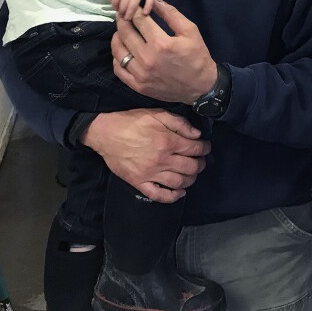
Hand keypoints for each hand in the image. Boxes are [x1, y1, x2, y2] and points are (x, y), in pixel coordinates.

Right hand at [81, 108, 209, 202]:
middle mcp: (162, 160)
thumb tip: (197, 135)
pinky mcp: (139, 183)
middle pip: (191, 167)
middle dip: (201, 163)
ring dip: (191, 179)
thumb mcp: (157, 114)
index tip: (206, 147)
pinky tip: (180, 192)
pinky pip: (159, 195)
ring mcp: (150, 174)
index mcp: (167, 141)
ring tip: (192, 173)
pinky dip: (173, 197)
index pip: (195, 149)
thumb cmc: (132, 121)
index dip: (205, 148)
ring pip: (179, 182)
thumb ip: (179, 123)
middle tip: (201, 160)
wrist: (105, 133)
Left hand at [111, 0, 216, 103]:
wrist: (201, 86)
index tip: (133, 6)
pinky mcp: (138, 86)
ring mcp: (141, 74)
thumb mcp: (190, 31)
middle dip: (122, 20)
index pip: (138, 20)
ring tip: (122, 32)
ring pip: (118, 50)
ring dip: (117, 38)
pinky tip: (124, 51)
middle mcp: (147, 59)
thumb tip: (154, 0)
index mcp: (161, 43)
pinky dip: (117, 58)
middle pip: (124, 33)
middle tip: (124, 16)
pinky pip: (119, 69)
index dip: (134, 9)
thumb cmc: (197, 56)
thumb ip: (170, 14)